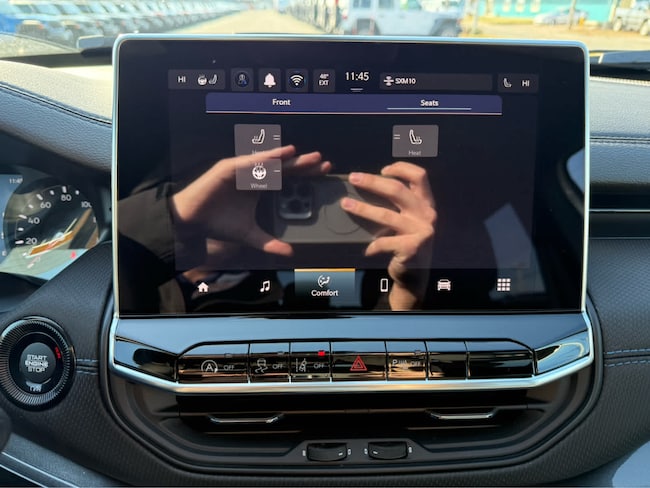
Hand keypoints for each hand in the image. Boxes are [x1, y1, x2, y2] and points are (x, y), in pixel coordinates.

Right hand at [171, 145, 330, 255]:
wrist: (192, 221)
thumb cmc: (219, 223)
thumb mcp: (250, 235)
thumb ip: (269, 243)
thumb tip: (289, 253)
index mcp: (261, 186)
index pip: (288, 178)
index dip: (306, 174)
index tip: (325, 172)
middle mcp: (254, 175)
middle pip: (283, 167)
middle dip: (302, 164)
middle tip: (322, 161)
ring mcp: (242, 169)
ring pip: (268, 162)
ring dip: (285, 158)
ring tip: (302, 155)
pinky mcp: (229, 168)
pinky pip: (249, 162)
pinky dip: (263, 159)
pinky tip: (277, 156)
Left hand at [340, 162, 435, 309]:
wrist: (416, 275)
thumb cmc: (408, 242)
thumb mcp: (410, 220)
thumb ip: (401, 203)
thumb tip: (370, 183)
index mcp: (426, 203)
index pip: (419, 176)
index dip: (401, 168)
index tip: (383, 170)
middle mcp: (427, 214)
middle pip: (397, 189)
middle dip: (372, 181)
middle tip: (353, 178)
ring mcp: (421, 231)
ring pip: (386, 215)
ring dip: (362, 208)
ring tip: (346, 204)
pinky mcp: (412, 248)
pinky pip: (384, 242)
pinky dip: (373, 245)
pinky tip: (366, 249)